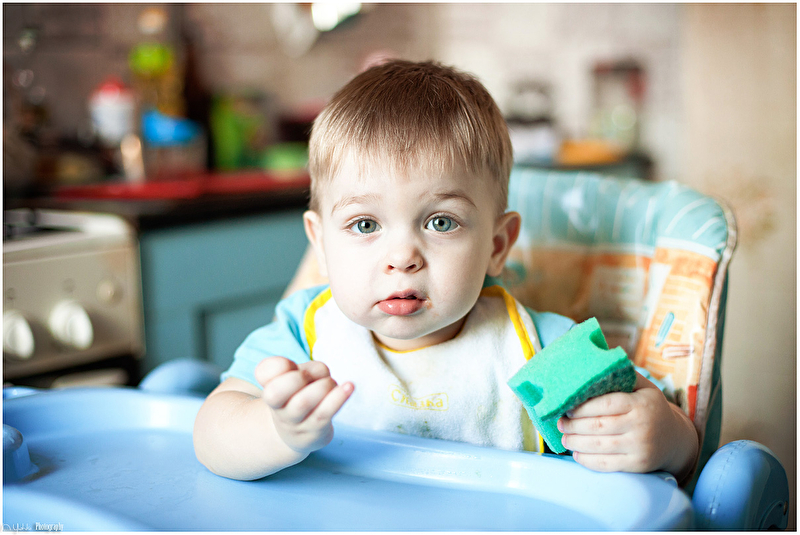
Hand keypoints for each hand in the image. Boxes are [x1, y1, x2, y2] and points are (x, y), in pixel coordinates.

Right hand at [255, 356, 353, 454]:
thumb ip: (302, 368)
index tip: (290, 365)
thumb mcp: (293, 377)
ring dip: (321, 386)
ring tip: (331, 382)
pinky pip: (325, 413)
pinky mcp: (316, 430)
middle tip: (310, 376)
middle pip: (276, 393)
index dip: (278, 365)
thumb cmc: (296, 396)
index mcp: (269, 388)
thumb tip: (320, 372)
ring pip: (303, 402)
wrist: (294, 434)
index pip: (264, 372)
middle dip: (298, 377)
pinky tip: (349, 386)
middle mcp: (278, 408)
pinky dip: (338, 398)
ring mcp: (296, 422)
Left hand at [557, 372, 698, 476]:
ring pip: (599, 446)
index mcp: (640, 403)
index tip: (566, 407)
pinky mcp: (638, 465)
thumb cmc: (650, 407)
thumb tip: (592, 362)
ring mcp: (640, 448)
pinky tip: (577, 453)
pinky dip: (588, 460)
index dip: (582, 407)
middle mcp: (641, 426)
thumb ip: (621, 375)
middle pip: (598, 426)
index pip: (605, 404)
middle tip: (560, 423)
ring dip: (576, 443)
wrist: (675, 439)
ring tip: (564, 438)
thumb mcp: (643, 387)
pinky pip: (607, 464)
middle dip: (573, 425)